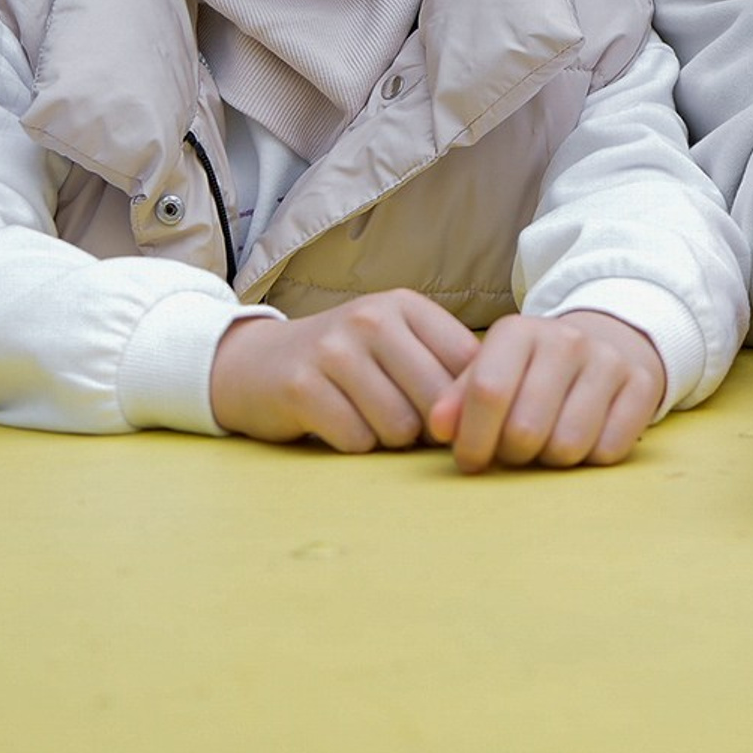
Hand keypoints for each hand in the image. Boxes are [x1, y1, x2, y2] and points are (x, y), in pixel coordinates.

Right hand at [207, 292, 479, 450]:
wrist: (253, 365)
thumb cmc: (343, 363)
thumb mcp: (395, 345)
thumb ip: (444, 366)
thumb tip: (499, 412)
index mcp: (405, 306)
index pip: (469, 365)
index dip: (467, 404)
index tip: (449, 418)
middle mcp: (371, 319)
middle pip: (438, 401)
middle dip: (427, 428)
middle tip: (404, 425)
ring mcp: (334, 350)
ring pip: (399, 426)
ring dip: (388, 439)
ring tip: (366, 419)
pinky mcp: (302, 387)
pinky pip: (356, 440)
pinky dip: (353, 445)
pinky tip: (336, 424)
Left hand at [426, 310, 666, 470]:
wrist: (608, 342)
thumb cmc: (535, 369)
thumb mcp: (493, 370)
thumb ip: (459, 398)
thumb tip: (438, 428)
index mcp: (519, 331)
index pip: (488, 391)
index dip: (473, 438)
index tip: (470, 460)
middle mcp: (566, 340)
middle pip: (525, 428)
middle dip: (513, 453)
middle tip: (515, 448)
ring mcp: (608, 361)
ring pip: (567, 446)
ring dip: (552, 460)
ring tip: (549, 441)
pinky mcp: (643, 385)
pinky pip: (608, 450)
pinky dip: (591, 457)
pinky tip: (586, 438)